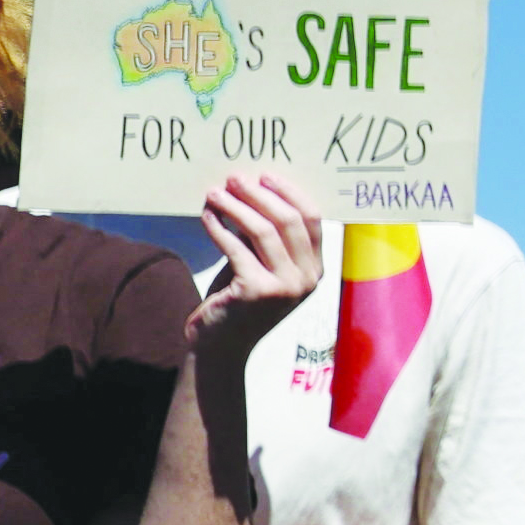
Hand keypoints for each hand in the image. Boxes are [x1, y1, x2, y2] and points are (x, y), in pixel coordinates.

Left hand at [186, 175, 328, 356]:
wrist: (222, 347)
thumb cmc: (241, 302)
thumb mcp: (264, 267)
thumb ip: (269, 238)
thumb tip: (253, 190)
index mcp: (316, 269)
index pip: (312, 219)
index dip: (289, 193)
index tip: (265, 176)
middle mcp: (307, 278)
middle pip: (288, 220)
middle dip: (259, 194)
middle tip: (234, 178)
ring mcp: (285, 286)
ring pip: (263, 231)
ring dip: (236, 207)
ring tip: (215, 194)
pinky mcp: (257, 292)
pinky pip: (237, 249)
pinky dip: (219, 228)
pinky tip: (207, 216)